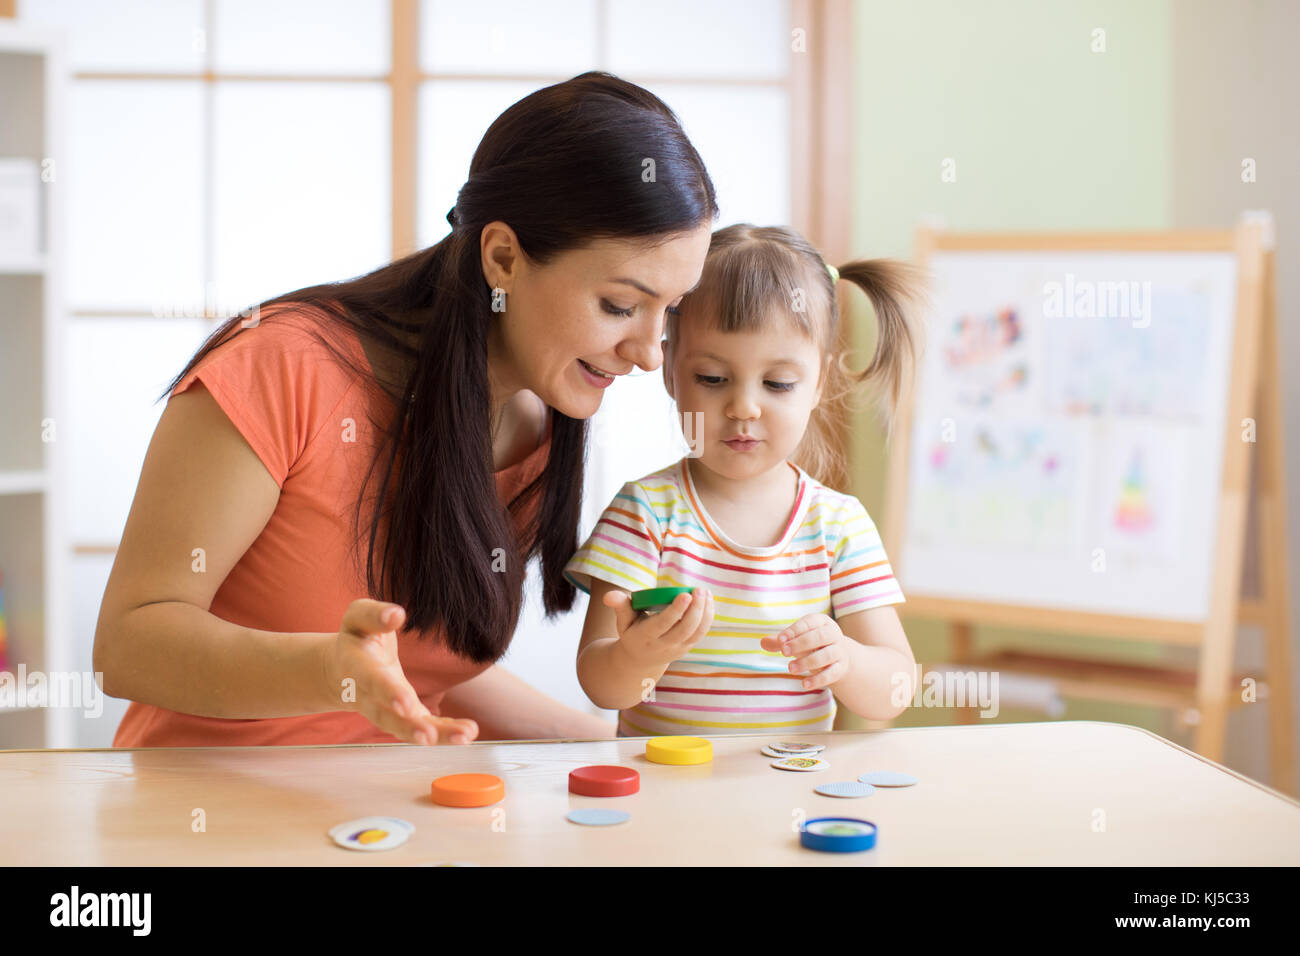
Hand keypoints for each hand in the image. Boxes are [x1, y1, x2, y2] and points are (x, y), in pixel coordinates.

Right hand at [323, 599, 479, 745]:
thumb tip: (396, 614)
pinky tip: (466, 733)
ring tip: (462, 737)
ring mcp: (386, 710)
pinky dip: (443, 732)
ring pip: (405, 728)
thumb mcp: (359, 618)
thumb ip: (375, 615)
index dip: (386, 691)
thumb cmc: (358, 637)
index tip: (405, 703)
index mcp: (356, 666)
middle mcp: (368, 695)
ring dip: (433, 735)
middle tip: (427, 735)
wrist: (343, 669)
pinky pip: (422, 727)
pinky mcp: (404, 716)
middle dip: (406, 725)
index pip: (371, 679)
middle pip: (384, 715)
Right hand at [602, 586, 713, 669]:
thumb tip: (608, 595)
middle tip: (699, 590)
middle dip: (695, 610)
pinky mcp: (686, 648)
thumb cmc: (631, 632)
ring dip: (704, 613)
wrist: (639, 660)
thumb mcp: (622, 620)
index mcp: (645, 637)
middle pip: (683, 630)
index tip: (685, 594)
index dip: (675, 610)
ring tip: (705, 593)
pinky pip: (700, 634)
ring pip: (696, 633)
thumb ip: (619, 606)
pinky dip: (707, 618)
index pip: (662, 624)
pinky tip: (707, 601)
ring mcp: (677, 649)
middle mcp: (662, 646)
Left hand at [760, 613, 851, 689]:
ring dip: (807, 662)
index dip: (794, 630)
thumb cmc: (813, 644)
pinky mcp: (841, 668)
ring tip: (790, 668)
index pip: (809, 622)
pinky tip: (804, 684)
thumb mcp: (797, 640)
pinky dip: (818, 680)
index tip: (780, 639)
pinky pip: (831, 674)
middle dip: (801, 644)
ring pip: (826, 655)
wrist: (839, 657)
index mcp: (821, 622)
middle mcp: (833, 635)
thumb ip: (780, 641)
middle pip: (820, 637)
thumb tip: (763, 642)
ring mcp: (839, 652)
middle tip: (784, 652)